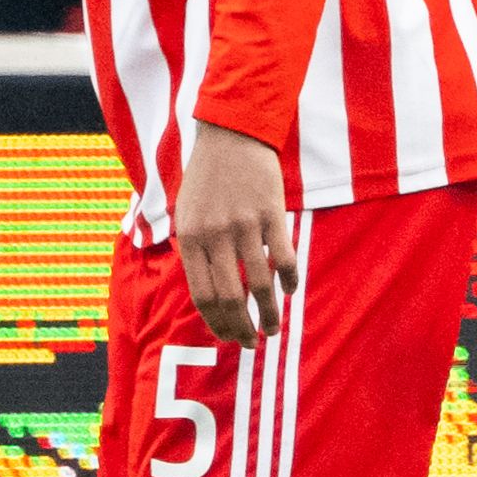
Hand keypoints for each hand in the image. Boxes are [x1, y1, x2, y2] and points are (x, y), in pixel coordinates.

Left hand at [171, 122, 300, 348]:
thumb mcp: (186, 214)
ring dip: (269, 313)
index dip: (218, 324)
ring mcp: (245, 225)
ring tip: (274, 328)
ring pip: (258, 284)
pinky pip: (284, 257)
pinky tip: (290, 291)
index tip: (230, 338)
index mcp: (189, 239)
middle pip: (229, 297)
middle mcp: (215, 235)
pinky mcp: (272, 214)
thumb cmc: (208, 177)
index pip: (203, 296)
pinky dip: (288, 280)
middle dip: (242, 327)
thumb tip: (208, 293)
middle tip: (253, 342)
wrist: (231, 135)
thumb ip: (195, 250)